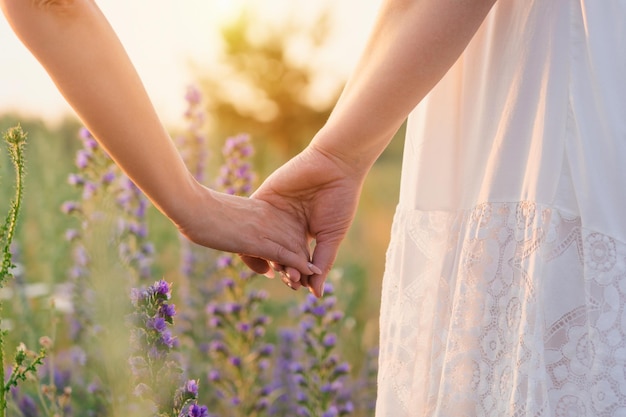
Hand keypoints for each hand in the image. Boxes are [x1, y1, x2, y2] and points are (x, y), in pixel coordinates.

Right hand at [174, 183, 319, 278]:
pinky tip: (309, 274)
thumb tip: (269, 270)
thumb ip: (253, 247)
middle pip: (298, 241)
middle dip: (303, 263)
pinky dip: (300, 265)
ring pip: (296, 249)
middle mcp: (272, 216)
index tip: (295, 270)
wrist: (193, 206)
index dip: (298, 251)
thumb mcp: (235, 229)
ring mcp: (267, 227)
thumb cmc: (205, 217)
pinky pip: (286, 253)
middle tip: (301, 282)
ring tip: (302, 284)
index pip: (293, 231)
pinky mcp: (259, 239)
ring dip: (302, 269)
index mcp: (267, 210)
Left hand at [241, 144, 363, 296]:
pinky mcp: (261, 200)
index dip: (292, 276)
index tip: (298, 283)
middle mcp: (284, 228)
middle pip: (272, 256)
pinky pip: (247, 220)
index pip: (290, 264)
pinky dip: (247, 235)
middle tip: (287, 277)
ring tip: (273, 267)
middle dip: (279, 270)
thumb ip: (321, 264)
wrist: (334, 166)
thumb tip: (316, 295)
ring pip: (257, 242)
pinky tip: (253, 247)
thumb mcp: (331, 237)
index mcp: (301, 237)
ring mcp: (271, 215)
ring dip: (262, 257)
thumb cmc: (340, 201)